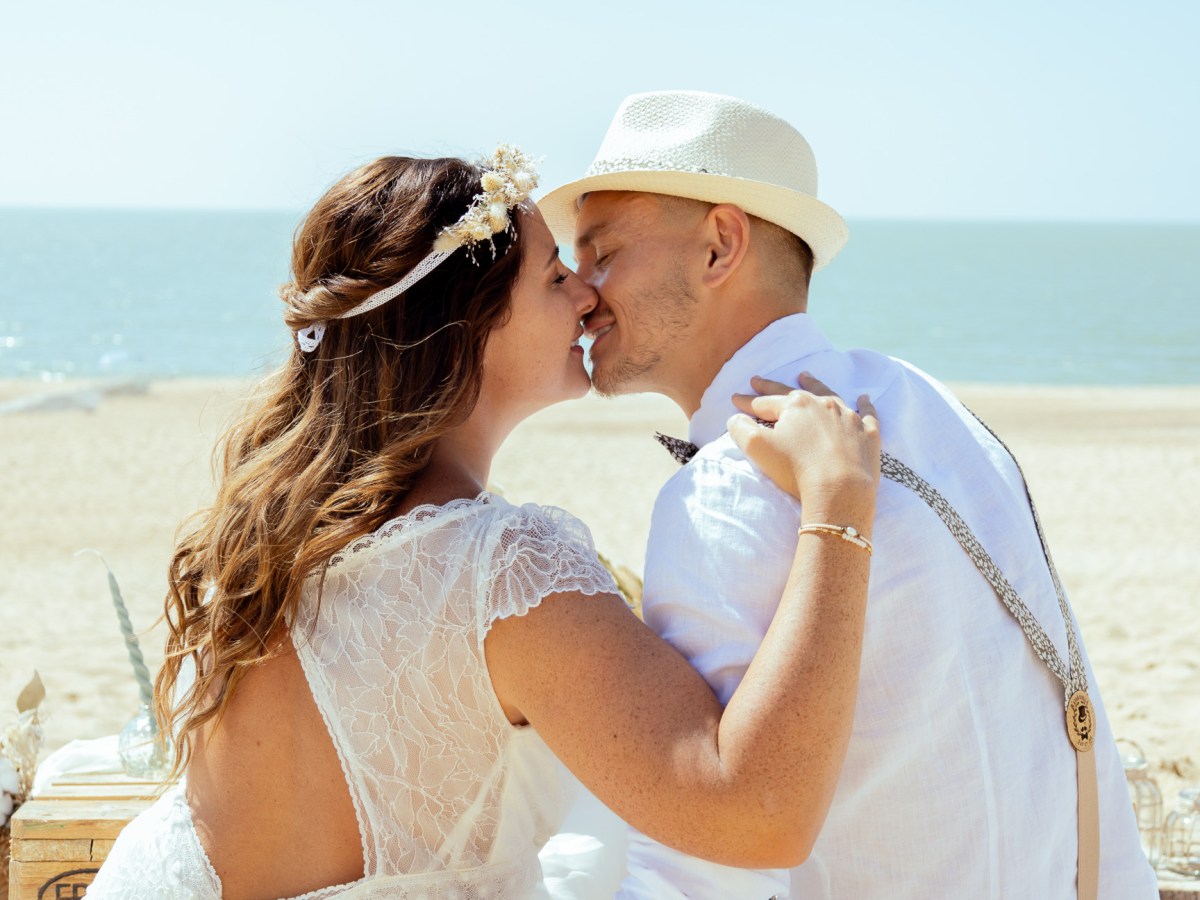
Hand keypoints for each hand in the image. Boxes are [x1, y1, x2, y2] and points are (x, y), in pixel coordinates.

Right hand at [728, 373, 880, 508]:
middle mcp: (823, 404)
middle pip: (793, 392)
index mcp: (795, 405)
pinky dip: (865, 405)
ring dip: (816, 384)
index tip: (736, 398)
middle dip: (773, 387)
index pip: (765, 402)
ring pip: (830, 394)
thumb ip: (741, 429)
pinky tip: (865, 398)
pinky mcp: (868, 434)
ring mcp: (848, 417)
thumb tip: (736, 418)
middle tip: (758, 380)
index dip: (748, 402)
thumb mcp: (757, 448)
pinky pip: (867, 413)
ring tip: (806, 375)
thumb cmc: (796, 468)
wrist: (840, 490)